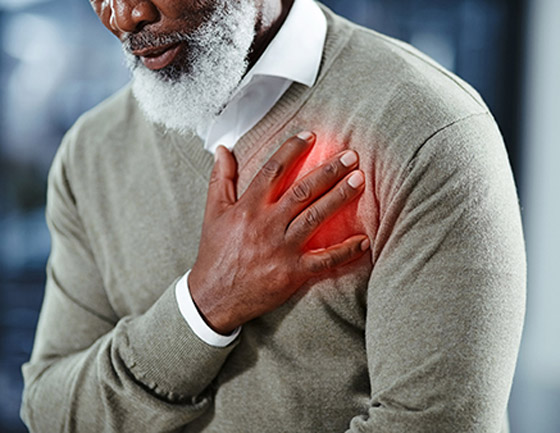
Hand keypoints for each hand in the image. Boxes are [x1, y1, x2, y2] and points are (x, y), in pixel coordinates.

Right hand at [189, 132, 369, 333]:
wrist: (214, 296)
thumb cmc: (215, 252)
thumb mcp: (213, 212)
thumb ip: (220, 178)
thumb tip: (222, 149)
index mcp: (248, 207)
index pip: (273, 170)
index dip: (293, 149)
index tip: (311, 135)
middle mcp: (267, 224)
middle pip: (302, 191)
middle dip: (328, 171)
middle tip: (351, 156)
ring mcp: (282, 248)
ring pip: (315, 217)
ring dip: (339, 197)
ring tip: (359, 180)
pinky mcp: (292, 272)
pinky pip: (324, 260)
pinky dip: (345, 251)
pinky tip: (364, 240)